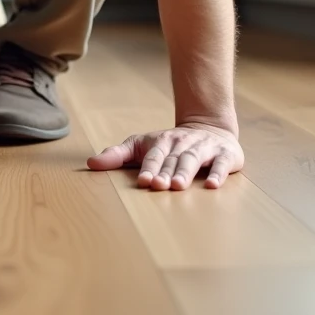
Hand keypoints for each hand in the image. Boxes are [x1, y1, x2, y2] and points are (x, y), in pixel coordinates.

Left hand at [86, 121, 243, 189]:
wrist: (209, 127)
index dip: (149, 167)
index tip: (143, 180)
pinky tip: (212, 186)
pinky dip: (217, 174)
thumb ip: (117, 155)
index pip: (154, 155)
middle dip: (165, 172)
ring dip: (186, 172)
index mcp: (161, 141)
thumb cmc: (168, 145)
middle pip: (173, 159)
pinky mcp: (225, 155)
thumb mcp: (141, 146)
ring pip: (193, 160)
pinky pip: (221, 163)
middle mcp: (182, 143)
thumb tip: (90, 163)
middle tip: (159, 186)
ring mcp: (204, 148)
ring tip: (178, 186)